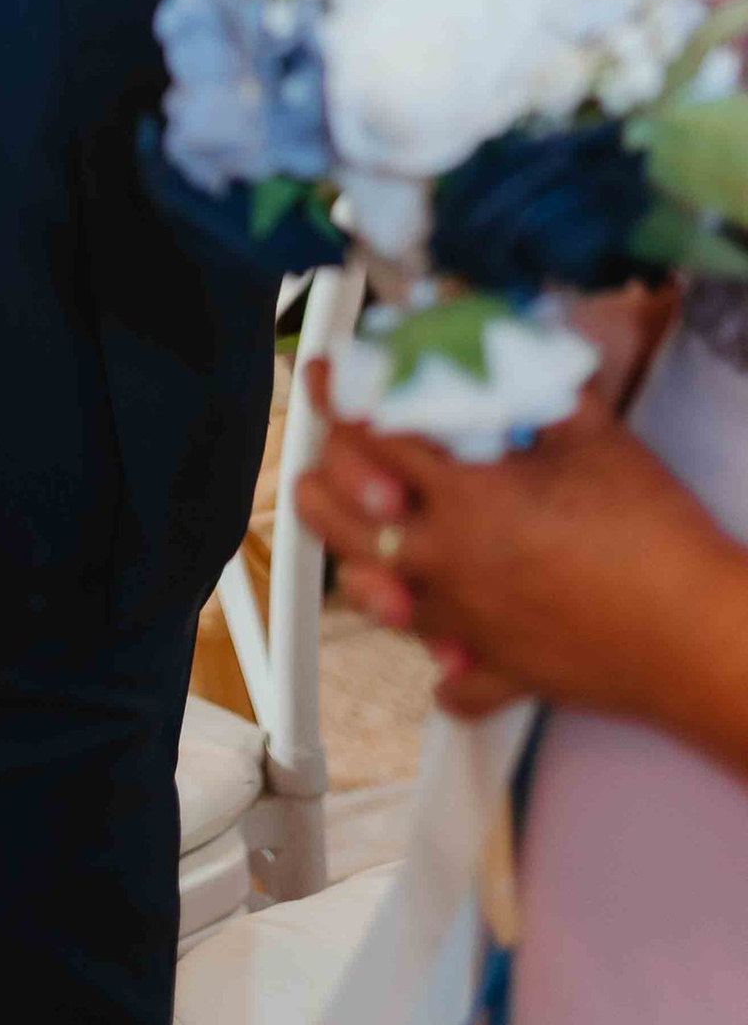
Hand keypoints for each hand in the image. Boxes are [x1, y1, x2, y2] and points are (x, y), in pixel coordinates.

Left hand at [297, 375, 738, 735]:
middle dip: (322, 486)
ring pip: (378, 602)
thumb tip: (505, 342)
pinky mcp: (501, 675)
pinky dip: (443, 663)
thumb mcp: (594, 435)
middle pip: (345, 523)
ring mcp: (468, 626)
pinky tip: (447, 643)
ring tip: (367, 540)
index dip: (340, 398)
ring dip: (364, 567)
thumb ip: (534, 384)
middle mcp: (448, 563)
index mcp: (464, 497)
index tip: (323, 378)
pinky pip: (451, 682)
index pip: (373, 437)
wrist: (701, 637)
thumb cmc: (653, 534)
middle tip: (325, 463)